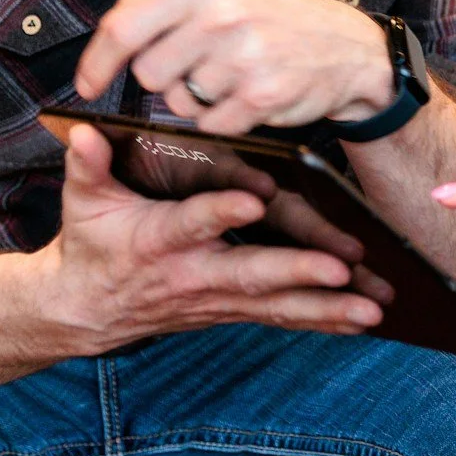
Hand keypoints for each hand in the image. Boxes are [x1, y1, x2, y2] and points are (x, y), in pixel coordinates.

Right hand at [38, 122, 382, 348]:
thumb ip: (88, 164)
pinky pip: (281, 318)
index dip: (221, 211)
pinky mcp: (232, 311)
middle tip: (340, 270)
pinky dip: (323, 321)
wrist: (84, 310)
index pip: (193, 222)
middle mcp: (194, 274)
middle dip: (296, 273)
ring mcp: (216, 299)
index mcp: (160, 239)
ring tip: (372, 310)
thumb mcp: (83, 200)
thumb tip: (84, 132)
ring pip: (276, 306)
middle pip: (250, 274)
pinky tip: (363, 322)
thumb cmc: (92, 243)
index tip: (256, 199)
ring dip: (326, 309)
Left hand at [72, 0, 392, 134]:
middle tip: (199, 69)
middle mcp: (219, 14)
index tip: (88, 85)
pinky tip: (247, 98)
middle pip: (148, 74)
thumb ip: (159, 1)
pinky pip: (211, 124)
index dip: (97, 62)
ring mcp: (241, 54)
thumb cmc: (271, 18)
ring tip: (232, 79)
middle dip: (166, 81)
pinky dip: (223, 121)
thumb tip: (106, 34)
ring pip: (180, 102)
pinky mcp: (260, 94)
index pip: (123, 26)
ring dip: (198, 101)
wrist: (345, 47)